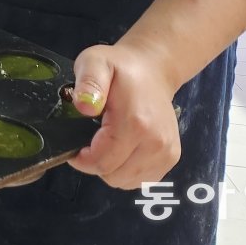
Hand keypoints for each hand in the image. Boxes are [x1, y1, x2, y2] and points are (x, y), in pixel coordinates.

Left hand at [66, 43, 181, 189]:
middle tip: (89, 141)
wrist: (153, 69)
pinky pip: (141, 179)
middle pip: (114, 176)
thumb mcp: (95, 62)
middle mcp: (156, 143)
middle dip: (95, 164)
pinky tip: (121, 149)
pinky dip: (126, 170)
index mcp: (136, 123)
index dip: (81, 160)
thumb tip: (85, 107)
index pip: (102, 162)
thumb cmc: (120, 67)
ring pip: (127, 182)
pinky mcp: (171, 157)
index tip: (75, 146)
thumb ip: (88, 82)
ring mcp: (166, 153)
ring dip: (110, 168)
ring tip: (106, 142)